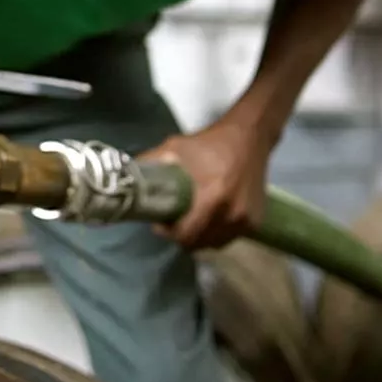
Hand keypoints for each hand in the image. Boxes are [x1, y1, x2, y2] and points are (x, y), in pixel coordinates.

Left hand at [138, 119, 273, 250]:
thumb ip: (150, 165)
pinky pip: (229, 238)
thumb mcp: (174, 148)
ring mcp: (246, 220)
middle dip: (182, 236)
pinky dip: (217, 233)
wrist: (249, 137)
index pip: (186, 235)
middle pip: (198, 244)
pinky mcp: (256, 222)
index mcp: (213, 198)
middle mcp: (232, 214)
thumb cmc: (209, 143)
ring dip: (200, 236)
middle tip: (174, 222)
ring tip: (192, 220)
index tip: (161, 222)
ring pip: (214, 244)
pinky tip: (210, 218)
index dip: (169, 233)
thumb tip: (125, 180)